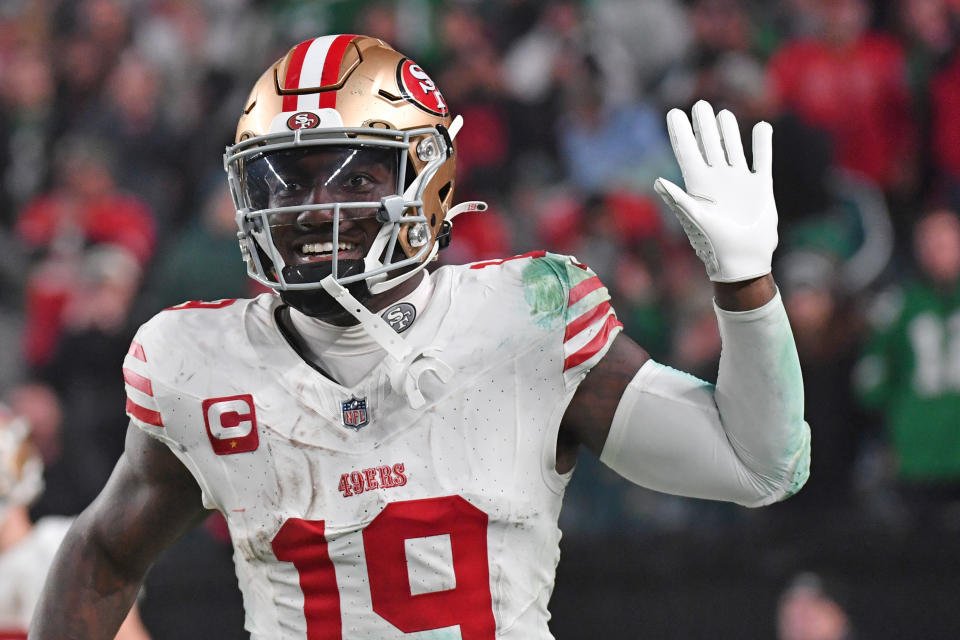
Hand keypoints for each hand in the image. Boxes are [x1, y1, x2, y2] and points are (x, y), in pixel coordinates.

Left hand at [654, 100, 777, 282]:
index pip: (687, 152)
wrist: (744, 261)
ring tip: (723, 114)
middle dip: (704, 125)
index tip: (673, 112)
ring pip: (733, 148)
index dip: (680, 133)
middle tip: (700, 105)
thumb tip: (658, 181)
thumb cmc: (715, 244)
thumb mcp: (696, 220)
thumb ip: (679, 200)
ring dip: (729, 131)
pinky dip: (762, 144)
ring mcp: (739, 182)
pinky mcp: (760, 187)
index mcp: (698, 186)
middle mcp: (717, 180)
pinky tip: (761, 127)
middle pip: (709, 145)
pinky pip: (761, 159)